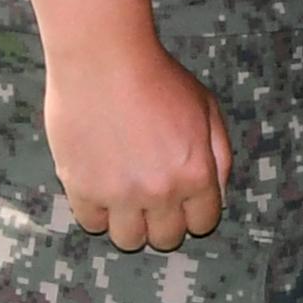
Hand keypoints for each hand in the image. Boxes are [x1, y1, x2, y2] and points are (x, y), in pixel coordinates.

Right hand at [41, 38, 232, 251]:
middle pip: (166, 238)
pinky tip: (101, 188)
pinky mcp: (83, 189)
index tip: (184, 203)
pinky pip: (92, 224)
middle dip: (164, 221)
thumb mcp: (207, 108)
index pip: (203, 223)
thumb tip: (217, 191)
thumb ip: (219, 154)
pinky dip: (98, 211)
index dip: (195, 214)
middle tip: (153, 198)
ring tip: (127, 197)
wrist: (104, 62)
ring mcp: (120, 195)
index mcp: (196, 174)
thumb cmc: (158, 78)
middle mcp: (160, 192)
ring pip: (128, 240)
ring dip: (131, 223)